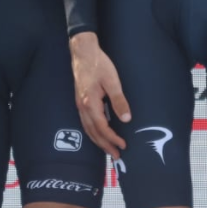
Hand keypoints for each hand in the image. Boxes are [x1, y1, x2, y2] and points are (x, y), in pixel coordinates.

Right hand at [69, 32, 129, 157]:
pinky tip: (98, 134)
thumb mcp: (112, 80)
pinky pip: (85, 122)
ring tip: (109, 149)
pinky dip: (93, 132)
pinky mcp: (80, 101)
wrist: (82, 51)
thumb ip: (119, 100)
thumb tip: (126, 119)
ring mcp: (79, 104)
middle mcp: (82, 106)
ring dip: (98, 141)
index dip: (112, 138)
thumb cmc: (98, 64)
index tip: (123, 145)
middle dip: (105, 145)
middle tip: (116, 156)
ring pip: (88, 129)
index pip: (102, 127)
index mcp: (90, 102)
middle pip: (93, 132)